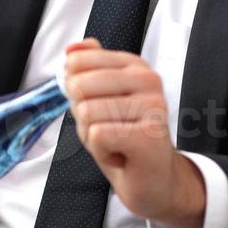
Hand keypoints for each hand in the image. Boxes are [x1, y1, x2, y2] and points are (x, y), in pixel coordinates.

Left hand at [63, 39, 206, 227]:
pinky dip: (100, 151)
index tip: (97, 106)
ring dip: (92, 136)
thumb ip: (88, 70)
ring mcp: (152, 107)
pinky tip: (120, 154)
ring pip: (87, 113)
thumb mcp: (100, 100)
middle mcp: (148, 81)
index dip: (75, 91)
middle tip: (106, 128)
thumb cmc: (125, 140)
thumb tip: (72, 48)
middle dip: (82, 115)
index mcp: (135, 66)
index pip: (78, 62)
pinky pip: (98, 136)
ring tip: (115, 142)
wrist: (155, 180)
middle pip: (80, 86)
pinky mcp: (148, 135)